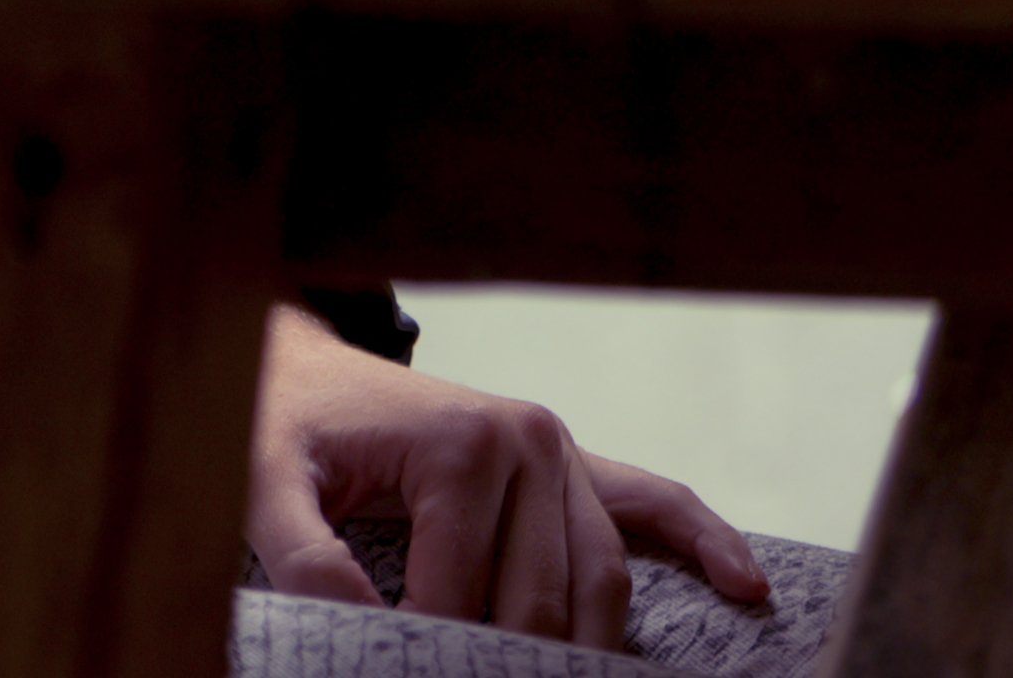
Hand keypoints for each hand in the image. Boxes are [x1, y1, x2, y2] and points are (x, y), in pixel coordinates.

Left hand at [240, 304, 771, 649]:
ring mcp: (564, 450)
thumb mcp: (267, 484)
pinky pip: (654, 503)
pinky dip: (704, 542)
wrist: (305, 366)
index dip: (430, 658)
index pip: (461, 599)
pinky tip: (745, 584)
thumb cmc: (285, 427)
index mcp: (463, 447)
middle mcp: (530, 442)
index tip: (402, 674)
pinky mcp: (575, 462)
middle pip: (540, 600)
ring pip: (602, 577)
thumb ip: (304, 557)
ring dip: (593, 647)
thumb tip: (357, 627)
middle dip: (513, 663)